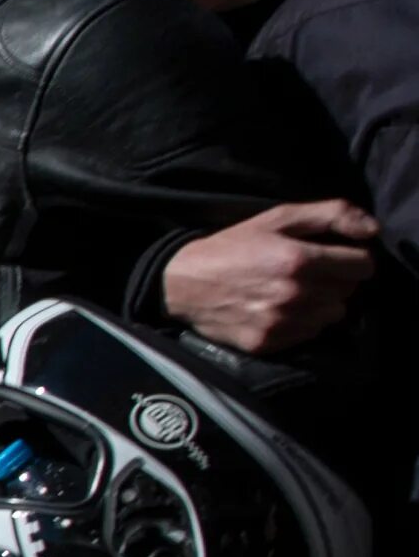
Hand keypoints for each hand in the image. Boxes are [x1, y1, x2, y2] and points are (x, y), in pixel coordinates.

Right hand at [160, 201, 378, 353]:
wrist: (182, 284)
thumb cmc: (233, 246)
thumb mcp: (278, 217)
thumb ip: (331, 214)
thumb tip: (373, 230)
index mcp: (299, 259)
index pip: (363, 265)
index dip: (353, 258)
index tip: (336, 257)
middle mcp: (294, 293)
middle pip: (349, 291)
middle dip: (336, 280)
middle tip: (309, 274)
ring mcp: (282, 321)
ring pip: (333, 315)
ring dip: (322, 303)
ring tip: (296, 293)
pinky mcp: (269, 342)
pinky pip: (310, 334)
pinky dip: (303, 322)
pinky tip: (281, 310)